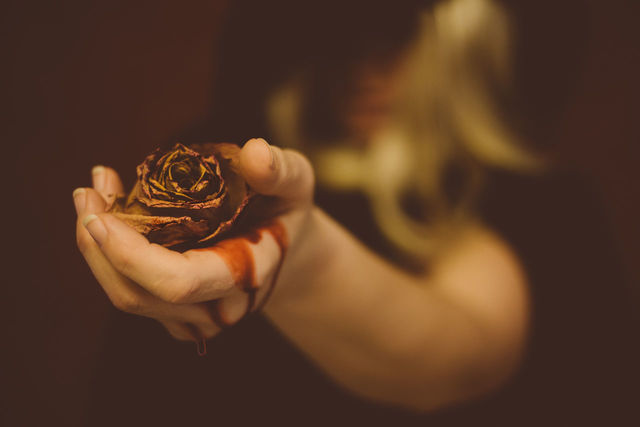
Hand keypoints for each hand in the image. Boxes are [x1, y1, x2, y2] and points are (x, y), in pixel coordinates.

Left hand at [73, 139, 313, 348]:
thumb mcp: (296, 182)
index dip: (132, 256)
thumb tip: (255, 152)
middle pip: (137, 295)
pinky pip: (131, 290)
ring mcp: (195, 315)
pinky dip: (107, 254)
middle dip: (97, 247)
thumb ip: (280, 170)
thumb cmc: (287, 210)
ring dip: (95, 248)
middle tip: (86, 192)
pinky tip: (109, 212)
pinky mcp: (175, 311)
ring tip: (93, 194)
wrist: (287, 248)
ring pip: (127, 296)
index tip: (100, 214)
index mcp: (246, 276)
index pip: (180, 282)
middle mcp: (218, 307)